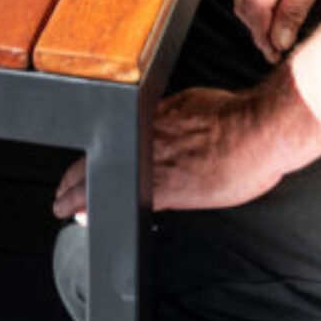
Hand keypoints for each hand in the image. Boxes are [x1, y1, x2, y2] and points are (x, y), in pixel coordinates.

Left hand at [52, 77, 299, 219]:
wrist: (259, 131)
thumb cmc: (240, 118)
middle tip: (62, 193)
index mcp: (157, 115)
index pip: (114, 135)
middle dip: (75, 176)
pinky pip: (121, 200)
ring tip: (65, 206)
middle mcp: (147, 136)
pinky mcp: (166, 188)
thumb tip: (172, 119)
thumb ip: (178, 113)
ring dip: (78, 194)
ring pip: (101, 177)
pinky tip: (84, 216)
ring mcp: (154, 161)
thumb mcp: (199, 104)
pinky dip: (97, 208)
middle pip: (99, 156)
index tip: (82, 165)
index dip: (93, 153)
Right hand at [233, 0, 320, 60]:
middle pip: (242, 5)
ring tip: (277, 30)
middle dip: (257, 30)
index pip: (255, 11)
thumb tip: (281, 39)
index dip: (264, 38)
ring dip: (255, 15)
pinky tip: (272, 5)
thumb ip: (294, 9)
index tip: (276, 54)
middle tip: (277, 48)